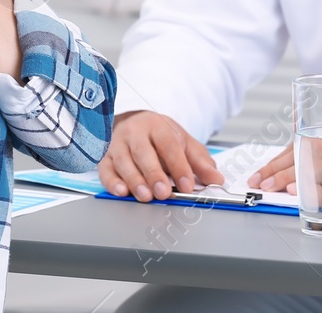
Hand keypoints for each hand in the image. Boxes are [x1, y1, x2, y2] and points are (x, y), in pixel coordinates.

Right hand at [97, 111, 225, 201]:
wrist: (135, 124)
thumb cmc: (160, 136)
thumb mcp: (183, 143)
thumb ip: (200, 162)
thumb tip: (216, 179)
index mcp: (158, 126)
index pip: (169, 145)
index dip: (179, 166)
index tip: (187, 185)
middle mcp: (136, 133)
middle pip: (143, 152)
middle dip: (153, 174)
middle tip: (163, 192)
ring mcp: (118, 144)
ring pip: (123, 161)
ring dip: (134, 180)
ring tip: (145, 196)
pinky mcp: (106, 156)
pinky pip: (105, 169)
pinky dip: (111, 182)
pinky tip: (121, 191)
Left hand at [247, 118, 321, 197]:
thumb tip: (305, 157)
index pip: (304, 141)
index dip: (281, 158)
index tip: (265, 171)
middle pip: (307, 153)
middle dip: (280, 168)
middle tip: (261, 182)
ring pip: (320, 167)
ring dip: (294, 179)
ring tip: (275, 188)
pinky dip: (321, 189)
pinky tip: (306, 194)